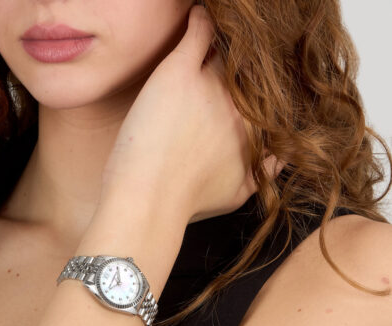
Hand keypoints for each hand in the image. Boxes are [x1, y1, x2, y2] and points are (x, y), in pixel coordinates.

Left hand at [100, 4, 275, 222]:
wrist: (148, 200)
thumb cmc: (187, 201)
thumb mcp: (238, 193)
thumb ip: (265, 171)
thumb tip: (283, 157)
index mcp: (256, 129)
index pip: (267, 94)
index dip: (256, 88)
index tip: (247, 84)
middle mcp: (241, 103)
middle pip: (252, 69)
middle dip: (246, 63)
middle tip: (234, 57)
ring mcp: (212, 85)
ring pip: (229, 48)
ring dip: (229, 39)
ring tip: (225, 31)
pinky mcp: (179, 72)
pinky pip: (199, 31)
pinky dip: (201, 20)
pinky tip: (200, 14)